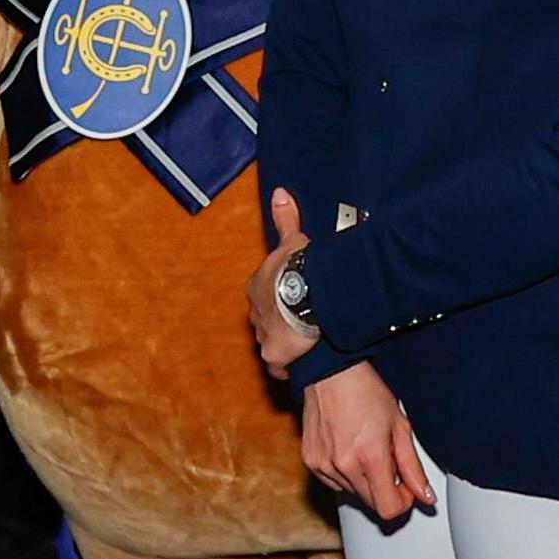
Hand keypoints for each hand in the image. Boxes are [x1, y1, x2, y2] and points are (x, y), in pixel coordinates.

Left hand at [247, 188, 323, 375]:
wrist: (305, 298)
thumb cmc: (299, 269)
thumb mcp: (292, 240)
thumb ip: (285, 219)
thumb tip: (279, 192)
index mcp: (256, 287)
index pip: (263, 292)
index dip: (278, 295)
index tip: (293, 297)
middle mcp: (254, 312)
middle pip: (264, 318)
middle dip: (278, 320)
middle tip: (301, 320)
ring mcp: (261, 336)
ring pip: (269, 340)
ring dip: (283, 342)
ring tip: (303, 342)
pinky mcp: (273, 356)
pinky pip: (277, 366)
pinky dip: (285, 367)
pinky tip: (298, 365)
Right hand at [298, 361, 432, 521]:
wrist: (330, 374)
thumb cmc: (365, 392)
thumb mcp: (400, 427)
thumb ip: (413, 468)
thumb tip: (425, 495)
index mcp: (370, 457)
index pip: (388, 509)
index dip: (403, 502)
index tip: (406, 488)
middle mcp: (344, 466)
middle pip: (372, 504)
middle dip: (386, 490)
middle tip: (389, 464)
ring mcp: (324, 466)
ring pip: (353, 494)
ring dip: (365, 481)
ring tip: (367, 450)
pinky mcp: (311, 462)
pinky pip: (334, 484)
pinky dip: (346, 474)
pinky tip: (350, 450)